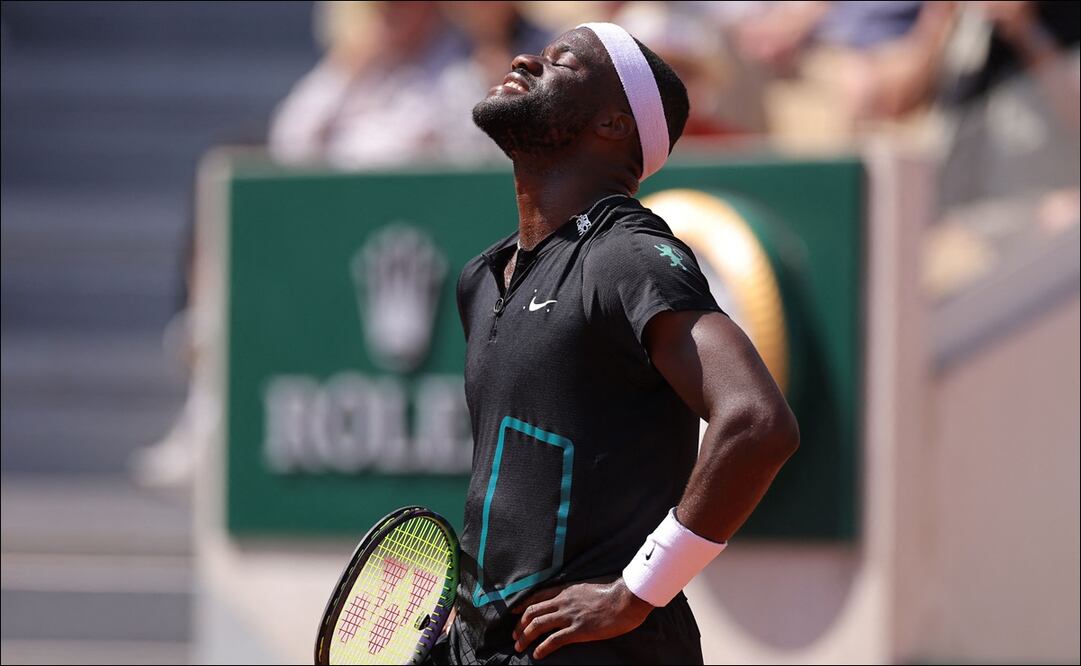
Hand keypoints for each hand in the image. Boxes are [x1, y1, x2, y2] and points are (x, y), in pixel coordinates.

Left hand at [510, 578, 653, 659]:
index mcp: (566, 592)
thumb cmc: (611, 595)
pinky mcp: (578, 630)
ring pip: (539, 626)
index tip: (513, 613)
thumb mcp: (586, 589)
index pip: (537, 597)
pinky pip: (554, 640)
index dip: (522, 605)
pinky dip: (542, 648)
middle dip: (520, 625)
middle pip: (533, 612)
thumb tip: (568, 601)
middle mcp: (563, 602)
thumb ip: (574, 595)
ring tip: (519, 647)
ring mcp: (569, 616)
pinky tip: (537, 654)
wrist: (625, 600)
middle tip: (515, 636)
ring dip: (526, 637)